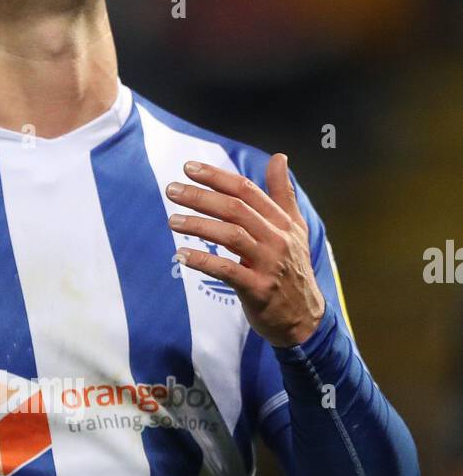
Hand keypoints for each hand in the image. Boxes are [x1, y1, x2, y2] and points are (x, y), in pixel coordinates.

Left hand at [165, 153, 325, 347]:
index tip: (190, 168)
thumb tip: (279, 157)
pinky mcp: (258, 289)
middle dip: (201, 197)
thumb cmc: (293, 270)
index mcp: (282, 222)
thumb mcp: (295, 229)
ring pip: (231, 236)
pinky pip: (228, 271)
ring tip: (173, 221)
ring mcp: (269, 265)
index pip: (247, 190)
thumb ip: (283, 193)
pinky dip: (204, 261)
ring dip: (199, 225)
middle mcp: (277, 239)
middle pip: (235, 209)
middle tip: (172, 190)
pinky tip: (182, 255)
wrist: (304, 318)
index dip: (217, 177)